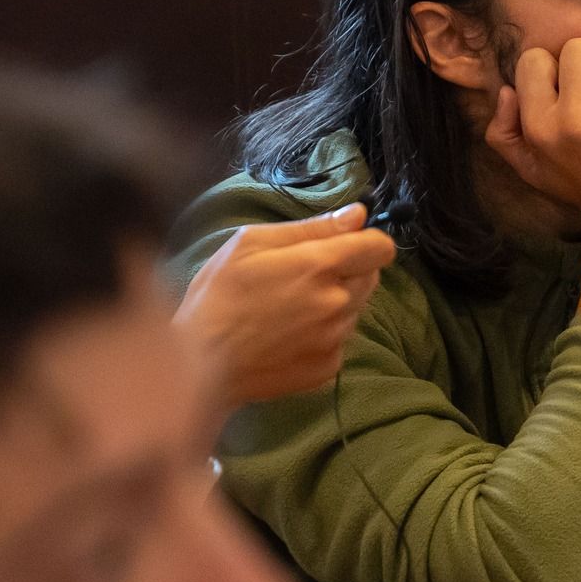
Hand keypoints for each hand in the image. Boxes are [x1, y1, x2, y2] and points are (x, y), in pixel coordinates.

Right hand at [176, 203, 397, 403]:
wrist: (200, 365)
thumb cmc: (218, 294)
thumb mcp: (252, 244)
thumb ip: (313, 227)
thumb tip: (359, 214)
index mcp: (321, 266)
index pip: (381, 248)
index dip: (366, 242)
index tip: (344, 245)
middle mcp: (338, 303)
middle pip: (370, 277)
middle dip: (347, 271)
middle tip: (302, 277)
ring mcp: (336, 338)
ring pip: (355, 308)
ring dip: (335, 303)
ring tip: (289, 308)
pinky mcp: (329, 367)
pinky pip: (340, 340)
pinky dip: (323, 334)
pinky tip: (288, 335)